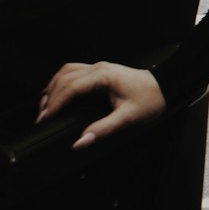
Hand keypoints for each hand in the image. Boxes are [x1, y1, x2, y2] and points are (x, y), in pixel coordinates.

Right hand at [37, 61, 166, 147]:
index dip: (55, 103)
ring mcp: (99, 68)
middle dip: (50, 97)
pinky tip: (59, 94)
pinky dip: (62, 82)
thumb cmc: (151, 99)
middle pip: (65, 77)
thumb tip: (81, 141)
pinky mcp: (101, 71)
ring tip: (45, 106)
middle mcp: (99, 68)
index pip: (71, 88)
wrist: (166, 86)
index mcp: (104, 76)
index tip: (45, 118)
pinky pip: (74, 72)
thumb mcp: (127, 118)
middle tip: (42, 117)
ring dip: (53, 87)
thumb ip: (102, 130)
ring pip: (67, 71)